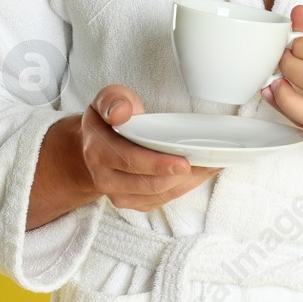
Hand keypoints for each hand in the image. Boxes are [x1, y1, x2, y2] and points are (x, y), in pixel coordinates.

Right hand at [78, 84, 220, 211]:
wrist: (92, 147)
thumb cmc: (107, 121)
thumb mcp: (107, 99)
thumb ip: (113, 100)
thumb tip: (121, 112)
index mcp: (98, 151)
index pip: (130, 161)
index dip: (158, 164)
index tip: (183, 162)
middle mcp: (105, 178)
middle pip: (150, 184)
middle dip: (182, 175)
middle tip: (208, 162)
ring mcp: (118, 194)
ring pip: (159, 195)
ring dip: (188, 183)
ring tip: (210, 166)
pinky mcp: (132, 202)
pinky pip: (162, 200)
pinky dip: (184, 188)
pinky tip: (199, 174)